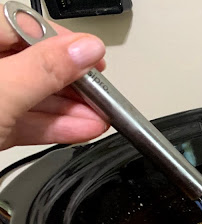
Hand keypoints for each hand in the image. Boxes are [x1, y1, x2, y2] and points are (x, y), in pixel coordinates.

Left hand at [0, 5, 108, 150]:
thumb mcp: (2, 91)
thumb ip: (44, 70)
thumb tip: (86, 49)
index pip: (28, 27)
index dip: (65, 42)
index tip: (95, 59)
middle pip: (35, 64)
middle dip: (74, 83)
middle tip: (103, 94)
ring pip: (34, 96)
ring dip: (72, 109)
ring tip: (102, 116)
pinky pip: (28, 120)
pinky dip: (56, 126)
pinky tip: (83, 129)